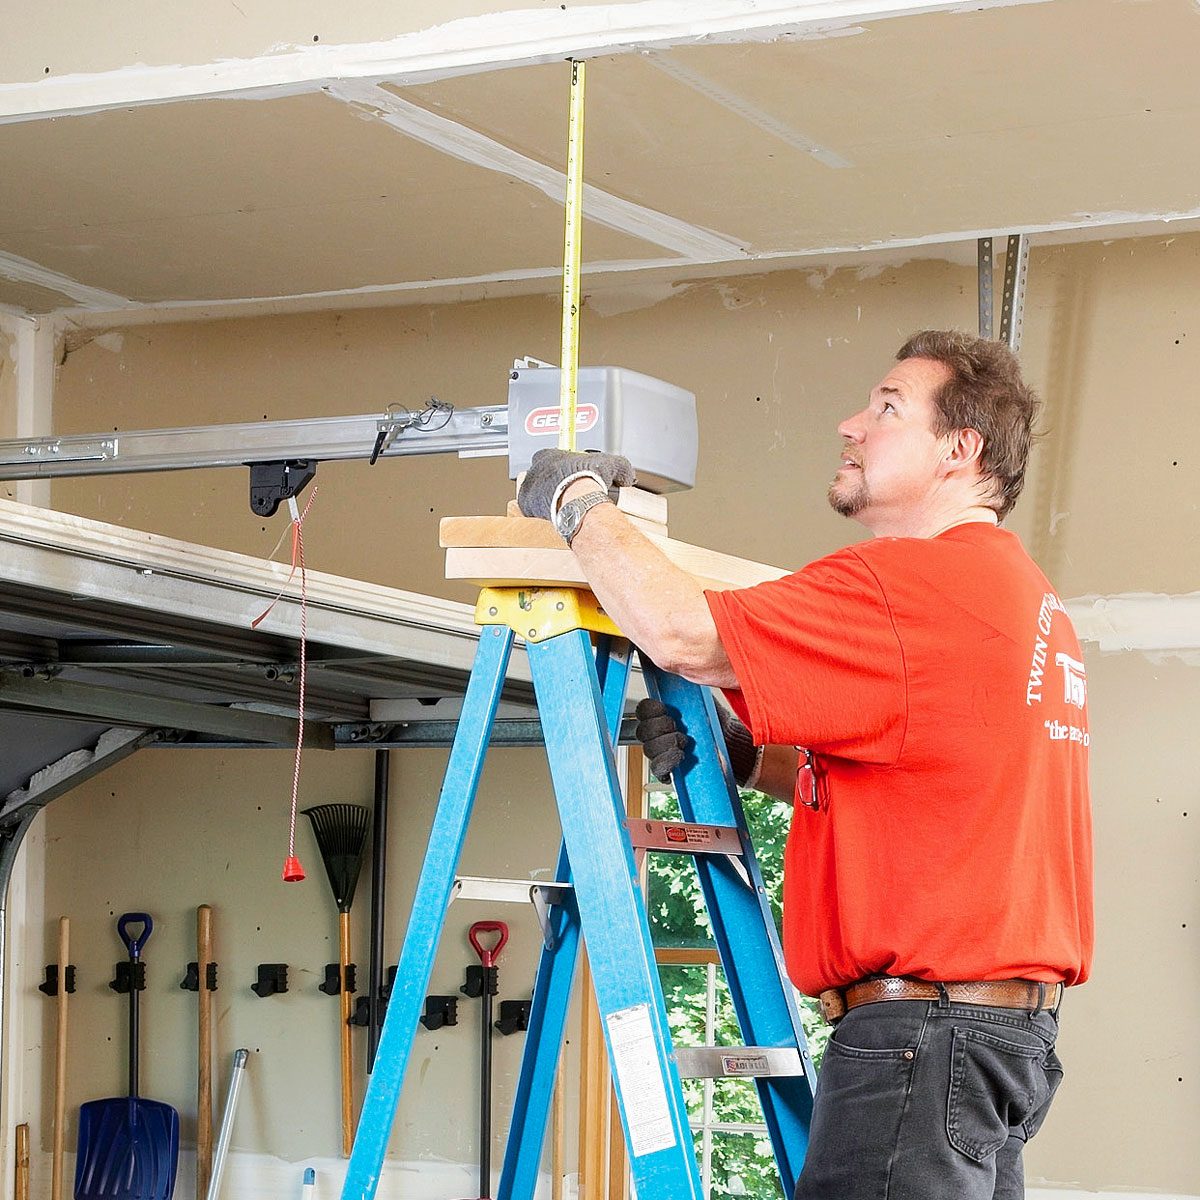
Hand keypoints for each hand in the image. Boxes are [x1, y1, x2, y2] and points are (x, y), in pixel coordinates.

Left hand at [517, 448, 636, 520]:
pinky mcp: (526, 505)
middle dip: (554, 482)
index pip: (552, 457)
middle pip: (542, 474)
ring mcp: (529, 486)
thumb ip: (620, 469)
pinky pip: (529, 506)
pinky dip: (540, 510)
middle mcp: (536, 468)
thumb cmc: (589, 481)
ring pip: (536, 490)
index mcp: (550, 454)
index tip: (573, 474)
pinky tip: (553, 513)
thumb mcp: (613, 466)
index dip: (564, 467)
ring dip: (547, 496)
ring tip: (562, 505)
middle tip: (568, 491)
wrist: (577, 501)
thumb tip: (627, 477)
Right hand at [634, 697, 760, 786]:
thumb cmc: (714, 721)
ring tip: (685, 741)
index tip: (664, 708)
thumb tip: (676, 673)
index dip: (651, 709)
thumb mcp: (698, 700)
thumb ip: (682, 690)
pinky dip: (666, 762)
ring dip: (667, 744)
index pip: (643, 711)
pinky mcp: (669, 769)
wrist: (730, 742)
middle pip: (643, 731)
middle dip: (661, 727)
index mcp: (662, 713)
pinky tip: (679, 756)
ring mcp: (662, 752)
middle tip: (677, 726)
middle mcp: (659, 733)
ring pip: (649, 749)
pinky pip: (657, 768)